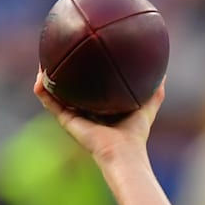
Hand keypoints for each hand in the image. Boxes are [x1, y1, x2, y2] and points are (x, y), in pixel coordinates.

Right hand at [33, 68, 164, 164]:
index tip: (83, 55)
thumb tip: (164, 72)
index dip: (86, 74)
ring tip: (43, 60)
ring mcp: (73, 115)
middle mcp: (85, 111)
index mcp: (101, 107)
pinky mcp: (65, 120)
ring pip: (55, 93)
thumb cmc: (136, 133)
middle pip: (70, 88)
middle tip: (59, 54)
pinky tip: (40, 76)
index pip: (91, 88)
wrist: (123, 151)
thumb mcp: (148, 106)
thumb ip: (155, 90)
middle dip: (63, 72)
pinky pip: (49, 102)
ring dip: (46, 78)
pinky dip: (42, 90)